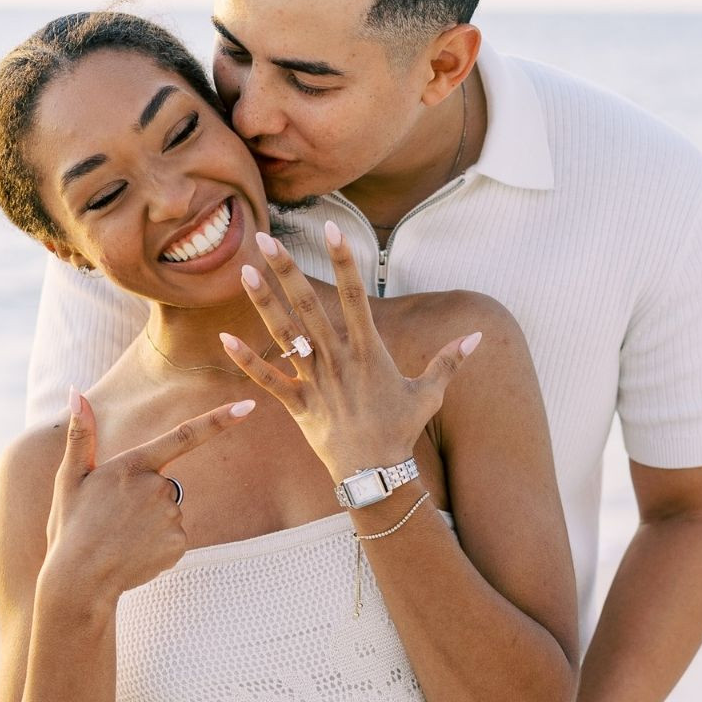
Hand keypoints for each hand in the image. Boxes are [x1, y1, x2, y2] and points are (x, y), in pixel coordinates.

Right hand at [42, 388, 254, 596]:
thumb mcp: (70, 478)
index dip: (220, 420)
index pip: (184, 435)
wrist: (79, 580)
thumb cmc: (71, 526)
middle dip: (145, 498)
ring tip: (121, 536)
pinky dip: (157, 545)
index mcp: (133, 465)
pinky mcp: (178, 543)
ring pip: (169, 512)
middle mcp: (158, 487)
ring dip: (149, 523)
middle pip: (165, 484)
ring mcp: (171, 517)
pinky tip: (134, 552)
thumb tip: (74, 391)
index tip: (249, 406)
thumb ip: (81, 434)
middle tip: (114, 518)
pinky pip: (174, 536)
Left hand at [218, 223, 481, 481]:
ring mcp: (315, 381)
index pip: (355, 295)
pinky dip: (246, 360)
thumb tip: (477, 336)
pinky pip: (268, 380)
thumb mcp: (429, 393)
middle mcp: (337, 360)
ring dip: (263, 304)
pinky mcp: (297, 405)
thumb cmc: (401, 431)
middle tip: (266, 240)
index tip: (332, 228)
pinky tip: (224, 338)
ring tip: (244, 272)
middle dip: (287, 272)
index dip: (344, 260)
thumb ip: (449, 361)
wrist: (375, 473)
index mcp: (368, 351)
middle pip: (309, 306)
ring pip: (284, 335)